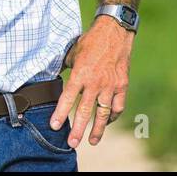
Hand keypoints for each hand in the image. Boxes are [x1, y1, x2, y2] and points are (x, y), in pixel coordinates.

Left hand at [50, 15, 132, 147]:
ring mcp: (110, 86)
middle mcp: (95, 82)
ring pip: (103, 113)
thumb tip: (54, 76)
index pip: (68, 98)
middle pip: (85, 111)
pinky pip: (117, 106)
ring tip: (92, 141)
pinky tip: (107, 122)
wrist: (114, 32)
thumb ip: (66, 68)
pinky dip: (113, 116)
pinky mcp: (122, 86)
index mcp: (80, 74)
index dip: (60, 113)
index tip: (54, 126)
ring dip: (98, 129)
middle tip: (72, 143)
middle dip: (77, 129)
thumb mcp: (72, 52)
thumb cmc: (90, 42)